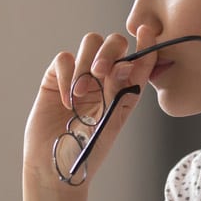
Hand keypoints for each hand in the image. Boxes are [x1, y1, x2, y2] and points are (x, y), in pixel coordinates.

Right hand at [22, 25, 158, 188]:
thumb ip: (119, 93)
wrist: (54, 166)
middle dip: (109, 52)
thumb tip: (125, 64)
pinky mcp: (56, 79)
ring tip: (80, 92)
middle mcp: (104, 79)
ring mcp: (80, 76)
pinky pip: (64, 59)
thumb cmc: (87, 152)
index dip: (145, 44)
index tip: (146, 33)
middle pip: (113, 43)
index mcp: (124, 89)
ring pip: (89, 43)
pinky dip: (66, 75)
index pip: (139, 59)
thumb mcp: (110, 124)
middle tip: (101, 72)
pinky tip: (66, 100)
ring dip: (87, 63)